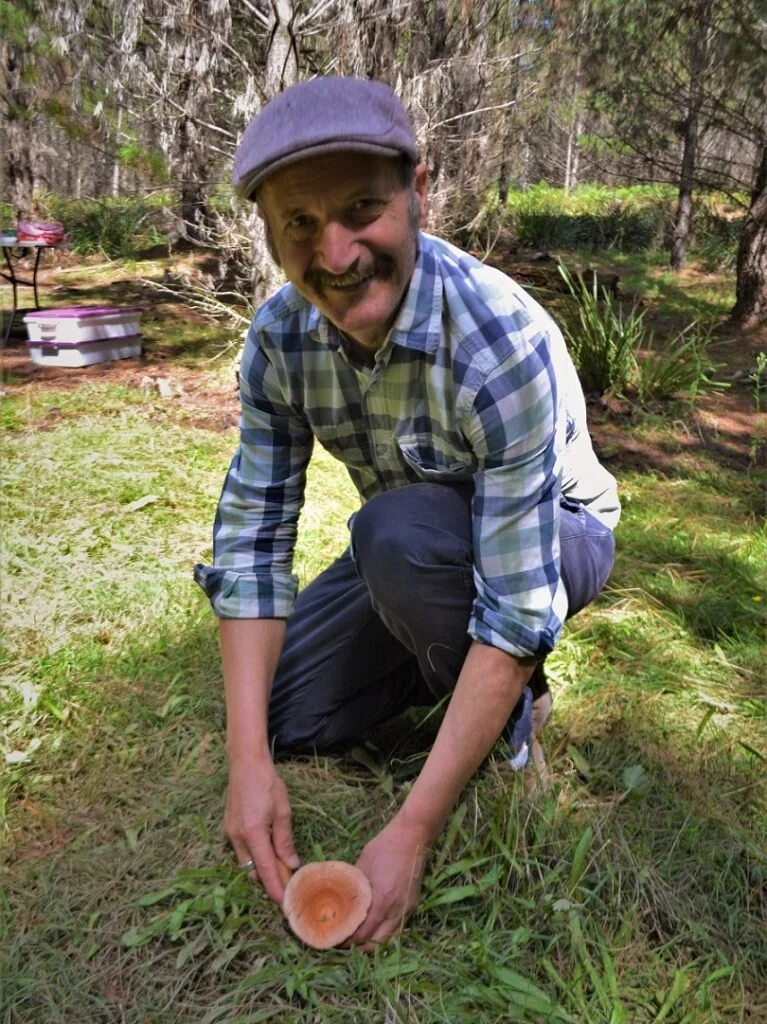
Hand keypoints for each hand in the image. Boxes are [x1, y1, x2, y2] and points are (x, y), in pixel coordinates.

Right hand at [224, 757, 299, 903]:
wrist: (245, 763)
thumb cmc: (267, 783)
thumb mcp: (283, 811)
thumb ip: (285, 840)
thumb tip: (292, 864)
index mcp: (253, 834)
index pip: (266, 870)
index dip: (275, 889)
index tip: (285, 905)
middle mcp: (237, 838)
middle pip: (253, 871)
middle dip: (269, 880)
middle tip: (289, 882)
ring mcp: (229, 833)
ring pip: (246, 862)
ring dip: (262, 867)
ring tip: (282, 866)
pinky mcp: (228, 828)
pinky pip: (242, 850)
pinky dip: (255, 855)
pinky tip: (268, 849)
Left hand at [346, 817, 427, 949]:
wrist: (412, 837)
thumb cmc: (384, 847)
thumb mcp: (363, 864)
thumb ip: (354, 885)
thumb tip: (340, 898)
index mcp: (382, 901)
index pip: (362, 934)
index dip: (346, 941)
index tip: (333, 940)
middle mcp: (396, 911)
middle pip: (375, 943)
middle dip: (358, 947)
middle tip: (343, 942)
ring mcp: (407, 910)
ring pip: (388, 939)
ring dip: (372, 942)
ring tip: (356, 939)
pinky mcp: (412, 905)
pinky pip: (396, 928)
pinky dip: (383, 933)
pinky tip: (373, 928)